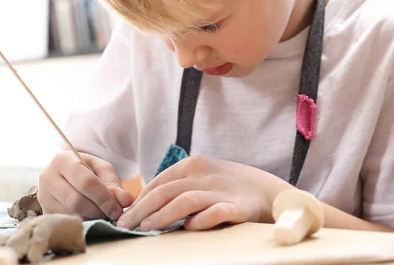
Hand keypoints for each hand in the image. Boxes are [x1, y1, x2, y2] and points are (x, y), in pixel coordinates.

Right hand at [38, 150, 134, 220]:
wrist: (65, 175)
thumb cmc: (86, 170)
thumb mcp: (102, 170)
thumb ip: (115, 184)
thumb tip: (126, 200)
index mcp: (63, 160)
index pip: (85, 182)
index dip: (104, 198)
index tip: (118, 209)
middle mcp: (48, 177)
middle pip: (76, 201)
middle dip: (98, 210)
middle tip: (112, 214)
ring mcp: (43, 196)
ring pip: (71, 215)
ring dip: (91, 218)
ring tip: (102, 214)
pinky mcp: (44, 212)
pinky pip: (66, 222)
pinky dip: (83, 223)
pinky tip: (91, 217)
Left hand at [116, 156, 292, 230]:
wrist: (268, 190)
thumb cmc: (227, 187)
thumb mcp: (202, 178)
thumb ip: (178, 186)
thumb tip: (144, 206)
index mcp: (194, 164)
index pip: (159, 182)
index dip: (139, 200)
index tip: (125, 216)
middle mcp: (205, 174)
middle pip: (167, 191)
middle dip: (143, 209)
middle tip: (126, 226)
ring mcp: (221, 190)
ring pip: (186, 200)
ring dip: (163, 215)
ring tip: (146, 228)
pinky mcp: (238, 207)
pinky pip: (216, 212)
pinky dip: (200, 220)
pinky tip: (187, 229)